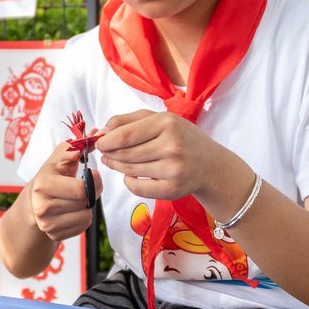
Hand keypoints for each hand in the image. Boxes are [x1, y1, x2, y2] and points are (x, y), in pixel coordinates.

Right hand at [28, 140, 102, 241]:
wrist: (33, 201)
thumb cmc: (51, 177)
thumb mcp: (58, 159)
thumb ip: (75, 147)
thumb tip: (96, 135)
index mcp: (42, 185)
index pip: (80, 190)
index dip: (93, 182)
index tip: (93, 175)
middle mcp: (41, 207)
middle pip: (84, 203)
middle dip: (91, 193)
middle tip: (85, 187)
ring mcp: (47, 224)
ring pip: (86, 217)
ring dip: (87, 207)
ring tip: (76, 199)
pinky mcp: (54, 235)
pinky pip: (83, 227)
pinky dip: (82, 218)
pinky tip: (72, 210)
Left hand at [96, 110, 214, 200]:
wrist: (209, 163)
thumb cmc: (180, 137)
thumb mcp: (159, 119)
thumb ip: (128, 120)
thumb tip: (102, 131)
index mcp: (167, 123)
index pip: (124, 136)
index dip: (105, 141)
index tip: (99, 142)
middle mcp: (172, 146)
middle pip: (124, 154)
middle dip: (109, 154)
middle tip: (105, 153)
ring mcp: (173, 170)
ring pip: (129, 171)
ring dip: (117, 166)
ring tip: (116, 161)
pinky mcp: (172, 190)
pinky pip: (136, 188)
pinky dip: (128, 181)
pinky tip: (132, 175)